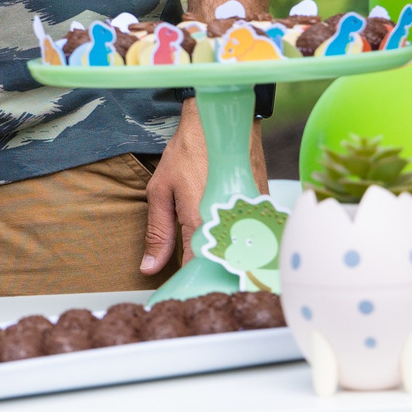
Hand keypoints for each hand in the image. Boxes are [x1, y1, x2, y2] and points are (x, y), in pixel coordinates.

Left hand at [140, 108, 263, 275]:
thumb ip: (158, 233)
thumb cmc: (188, 151)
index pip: (195, 269)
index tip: (176, 292)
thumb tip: (149, 268)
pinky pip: (253, 235)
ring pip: (240, 252)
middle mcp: (230, 223)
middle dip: (208, 276)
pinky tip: (230, 241)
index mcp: (200, 222)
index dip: (186, 283)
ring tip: (213, 263)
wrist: (222, 119)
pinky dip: (241, 242)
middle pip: (221, 265)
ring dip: (227, 260)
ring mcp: (250, 215)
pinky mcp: (262, 206)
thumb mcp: (161, 190)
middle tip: (194, 280)